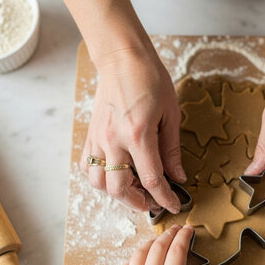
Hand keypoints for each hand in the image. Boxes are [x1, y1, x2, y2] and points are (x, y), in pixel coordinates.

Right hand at [80, 48, 185, 212]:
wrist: (122, 58)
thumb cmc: (150, 79)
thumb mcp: (171, 114)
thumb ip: (172, 149)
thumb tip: (178, 176)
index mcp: (138, 134)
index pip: (152, 180)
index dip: (165, 198)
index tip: (173, 205)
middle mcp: (114, 140)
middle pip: (119, 189)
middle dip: (139, 202)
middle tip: (153, 202)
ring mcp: (98, 138)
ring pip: (98, 182)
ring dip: (117, 193)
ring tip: (134, 189)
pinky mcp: (90, 135)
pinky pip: (87, 166)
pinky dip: (100, 177)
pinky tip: (115, 173)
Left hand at [110, 225, 226, 264]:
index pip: (178, 250)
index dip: (184, 236)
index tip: (188, 229)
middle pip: (160, 245)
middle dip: (170, 234)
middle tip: (176, 228)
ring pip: (141, 251)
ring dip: (152, 241)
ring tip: (159, 239)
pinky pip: (127, 263)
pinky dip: (135, 255)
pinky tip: (140, 256)